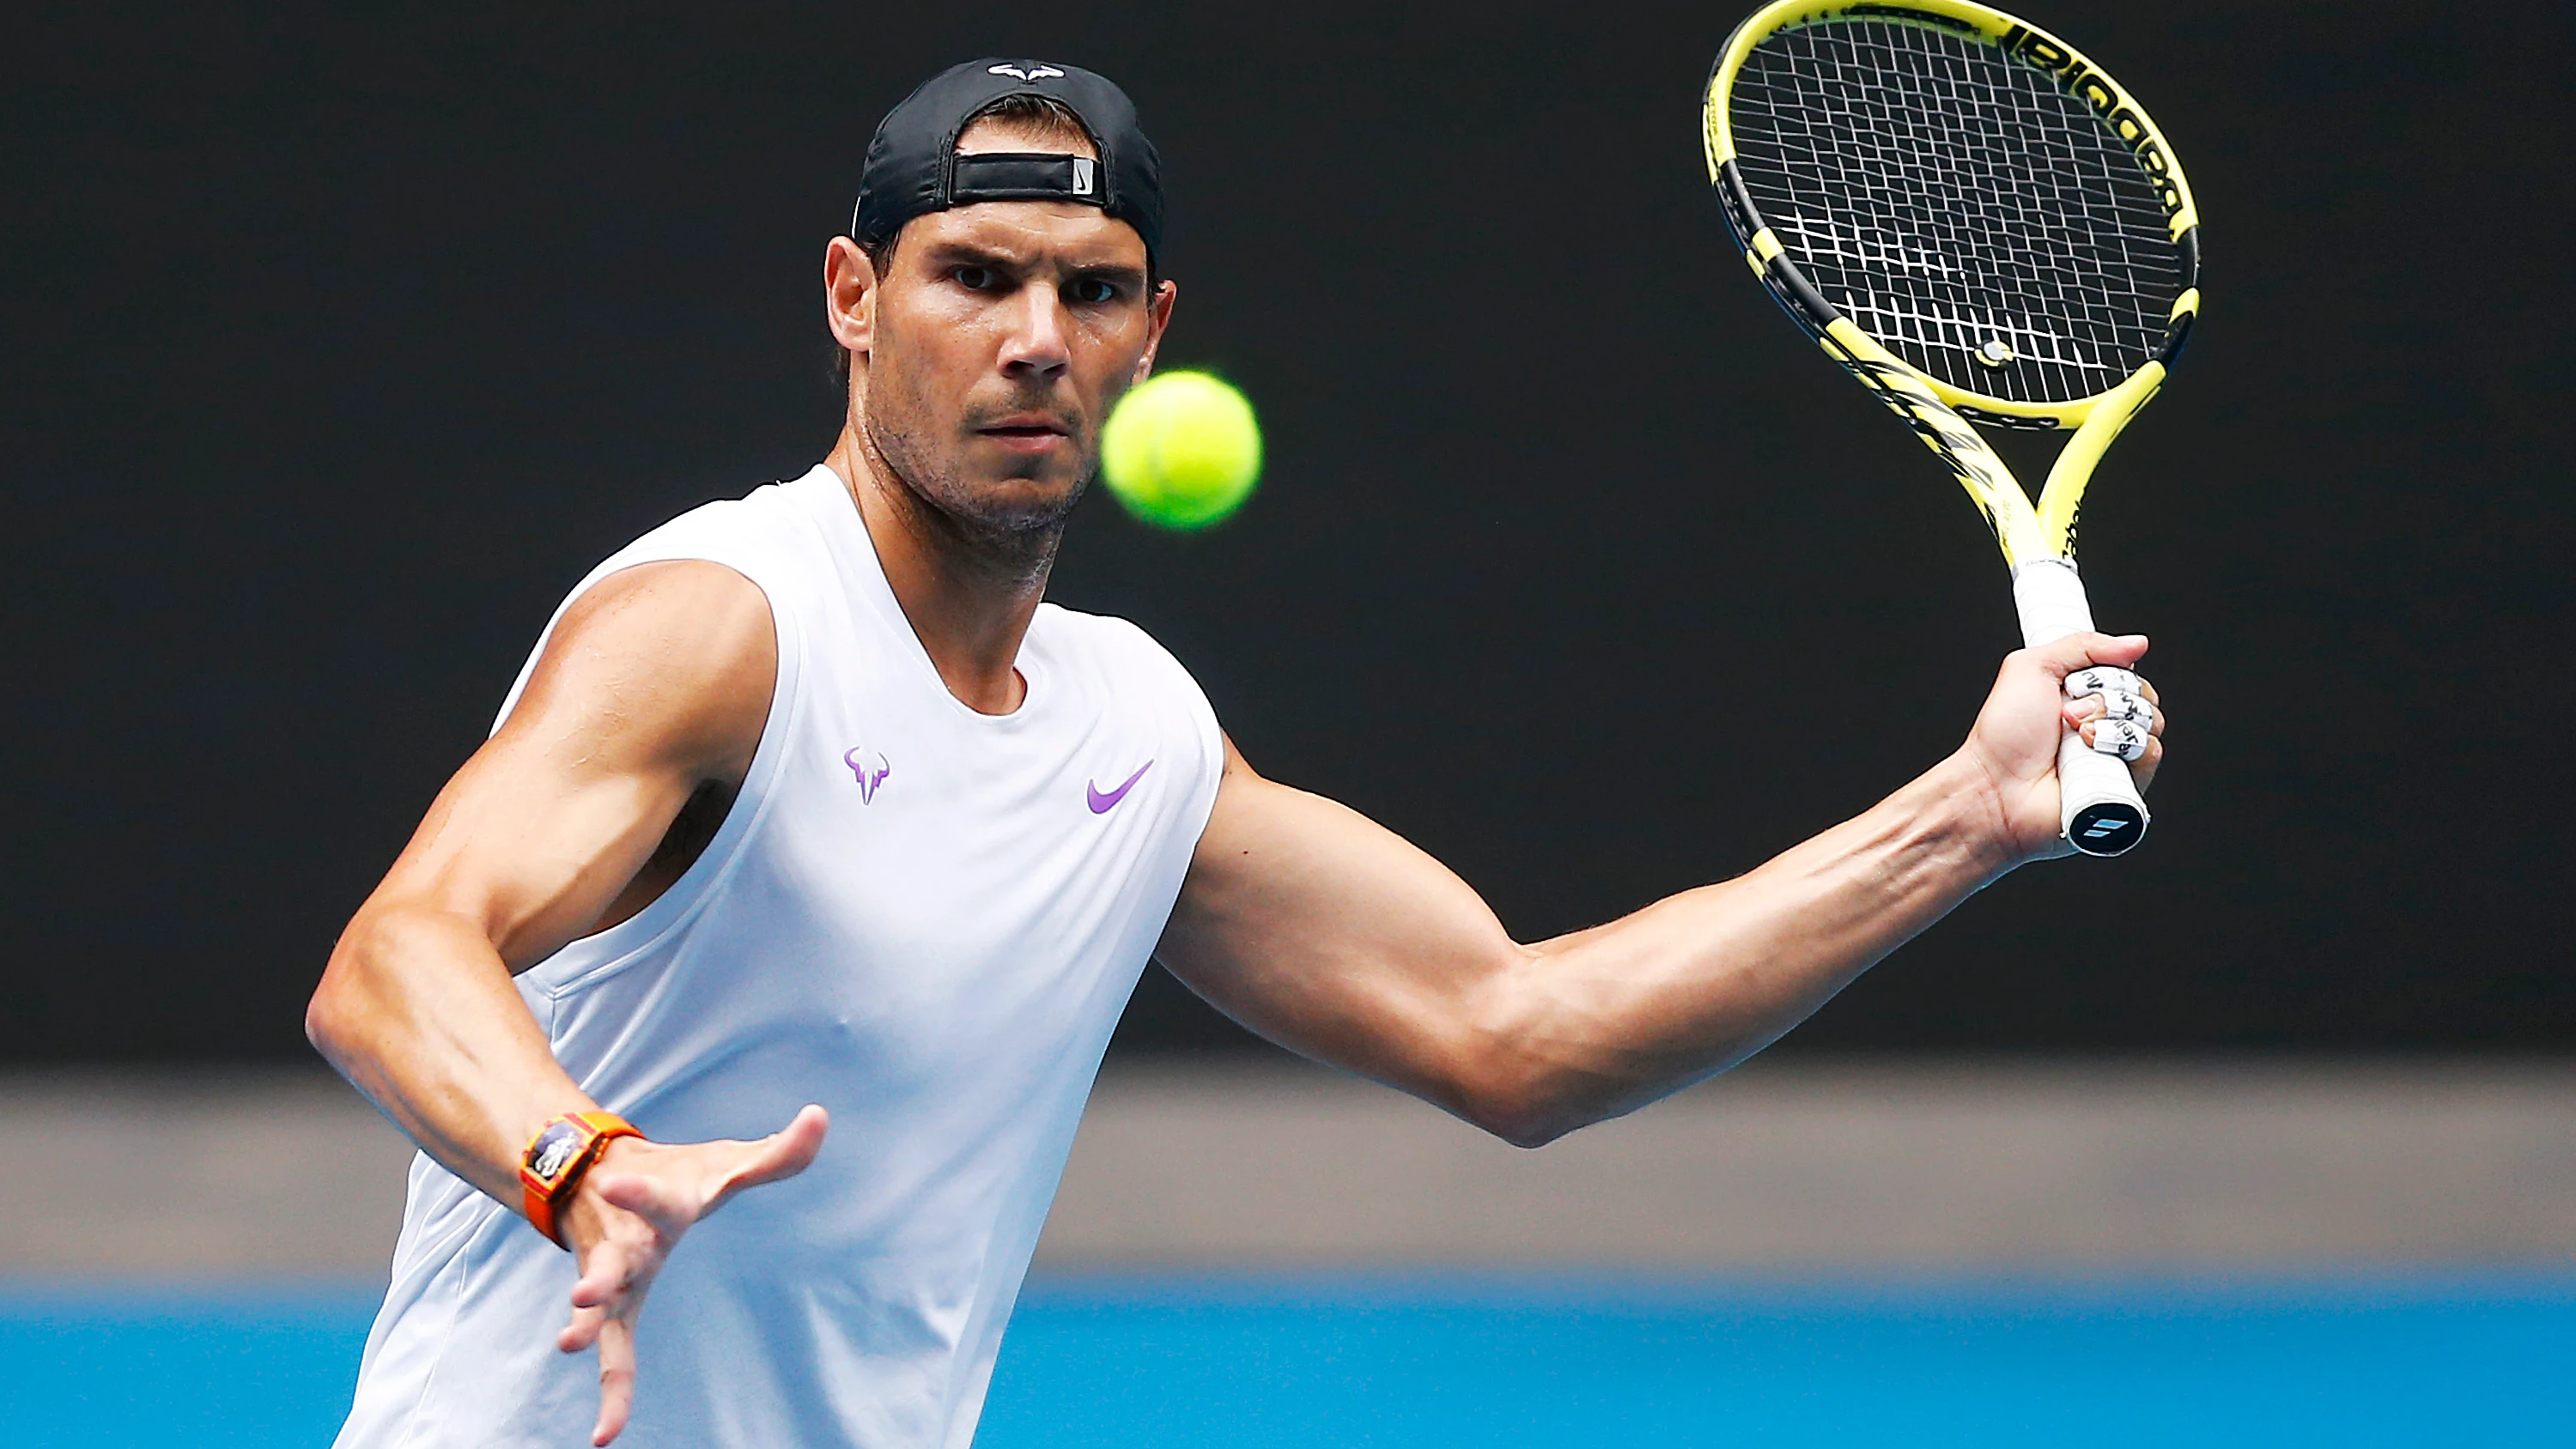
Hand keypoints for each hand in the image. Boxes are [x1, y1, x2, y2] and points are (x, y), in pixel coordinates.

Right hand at [555, 1104, 828, 1445]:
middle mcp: (628, 1242)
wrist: (597, 1178)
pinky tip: (606, 1438)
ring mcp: (615, 1277)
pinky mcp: (615, 1309)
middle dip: (599, 1275)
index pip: (651, 1197)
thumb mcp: (724, 1162)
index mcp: (658, 1204)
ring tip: (569, 1342)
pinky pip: (615, 1357)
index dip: (637, 1191)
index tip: (614, 1185)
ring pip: (600, 1305)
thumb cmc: (675, 1174)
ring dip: (587, 1324)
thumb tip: (821, 1116)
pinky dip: (614, 1396)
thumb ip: (776, 1152)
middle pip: (613, 1259)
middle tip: (583, 1292)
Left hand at [1958, 632, 2166, 863]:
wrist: (1997, 786)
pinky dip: (2123, 748)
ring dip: (2110, 724)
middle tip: (2068, 713)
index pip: (2127, 671)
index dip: (2109, 673)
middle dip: (2106, 698)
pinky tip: (2092, 753)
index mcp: (2085, 696)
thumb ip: (2082, 646)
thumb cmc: (2003, 733)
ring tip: (2077, 735)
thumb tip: (2135, 644)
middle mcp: (2104, 723)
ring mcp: (2115, 754)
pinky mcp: (2124, 783)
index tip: (2078, 683)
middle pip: (2143, 694)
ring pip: (2151, 721)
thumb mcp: (2032, 668)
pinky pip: (2151, 753)